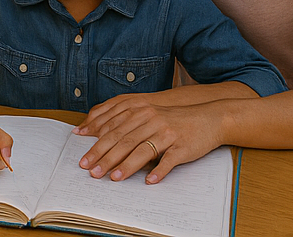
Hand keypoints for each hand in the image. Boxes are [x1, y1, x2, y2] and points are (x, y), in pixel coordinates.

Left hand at [76, 98, 222, 183]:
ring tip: (113, 178)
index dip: (97, 145)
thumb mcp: (148, 116)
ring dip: (127, 166)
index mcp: (140, 112)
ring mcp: (167, 133)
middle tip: (92, 172)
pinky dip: (159, 171)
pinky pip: (169, 160)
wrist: (208, 118)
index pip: (113, 130)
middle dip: (105, 158)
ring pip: (143, 150)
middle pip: (123, 141)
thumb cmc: (172, 120)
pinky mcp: (183, 146)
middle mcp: (152, 120)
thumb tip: (100, 139)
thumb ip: (126, 125)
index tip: (84, 159)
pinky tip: (149, 181)